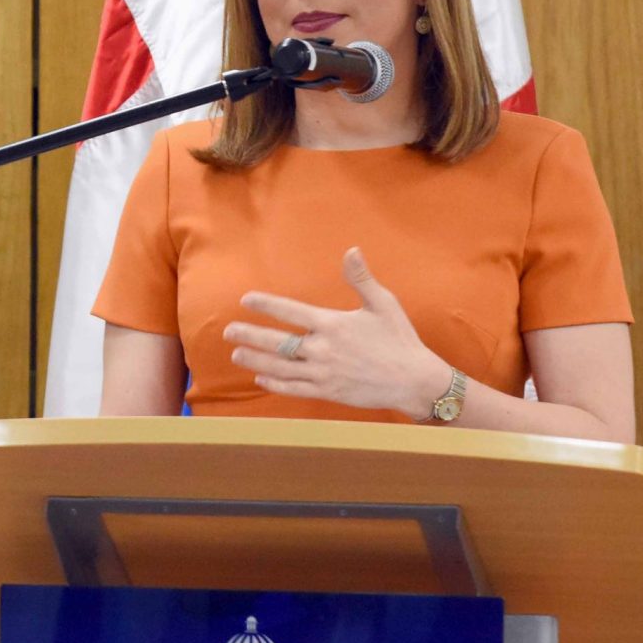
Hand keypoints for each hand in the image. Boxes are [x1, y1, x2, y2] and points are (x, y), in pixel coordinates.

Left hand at [223, 247, 451, 417]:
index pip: (290, 312)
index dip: (265, 304)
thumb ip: (361, 279)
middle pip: (276, 342)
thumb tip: (351, 250)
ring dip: (254, 361)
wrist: (414, 380)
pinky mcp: (327, 392)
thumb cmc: (399, 339)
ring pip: (279, 367)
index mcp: (332, 324)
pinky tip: (260, 379)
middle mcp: (323, 349)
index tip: (245, 300)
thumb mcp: (383, 304)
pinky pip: (294, 388)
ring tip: (236, 355)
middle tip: (228, 331)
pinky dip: (275, 384)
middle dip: (249, 335)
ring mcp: (323, 373)